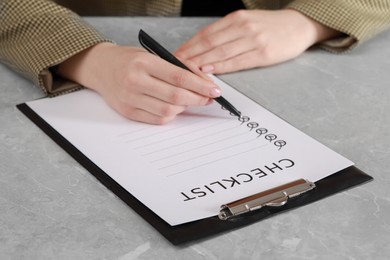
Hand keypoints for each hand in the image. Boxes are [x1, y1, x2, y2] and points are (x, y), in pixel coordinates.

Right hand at [56, 43, 220, 123]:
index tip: (215, 90)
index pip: (179, 77)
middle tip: (208, 98)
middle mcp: (135, 81)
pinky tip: (174, 107)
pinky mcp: (128, 112)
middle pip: (176, 96)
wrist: (101, 68)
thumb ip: (178, 67)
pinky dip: (171, 114)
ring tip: (189, 100)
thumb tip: (204, 82)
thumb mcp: (154, 55)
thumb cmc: (130, 60)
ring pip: (169, 110)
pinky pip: (158, 119)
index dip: (200, 86)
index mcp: (144, 62)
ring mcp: (130, 98)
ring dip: (185, 107)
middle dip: (198, 99)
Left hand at [175, 9, 340, 73]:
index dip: (189, 45)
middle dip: (189, 55)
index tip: (174, 55)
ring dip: (201, 62)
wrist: (299, 25)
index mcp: (236, 19)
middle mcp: (242, 27)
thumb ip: (226, 33)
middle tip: (174, 65)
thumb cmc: (270, 27)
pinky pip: (237, 61)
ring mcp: (253, 39)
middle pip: (209, 43)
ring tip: (185, 70)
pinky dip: (221, 67)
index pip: (206, 34)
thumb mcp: (246, 23)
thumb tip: (203, 48)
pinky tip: (209, 71)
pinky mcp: (263, 53)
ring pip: (220, 52)